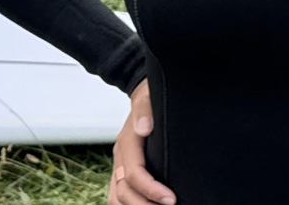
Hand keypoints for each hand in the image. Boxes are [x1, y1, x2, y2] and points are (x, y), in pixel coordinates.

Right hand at [109, 81, 174, 204]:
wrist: (144, 94)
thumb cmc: (150, 96)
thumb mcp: (148, 96)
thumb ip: (145, 109)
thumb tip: (144, 128)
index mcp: (127, 141)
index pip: (133, 173)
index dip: (151, 189)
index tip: (171, 199)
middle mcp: (120, 156)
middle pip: (123, 192)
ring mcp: (120, 164)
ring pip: (117, 197)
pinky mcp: (124, 170)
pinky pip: (120, 194)